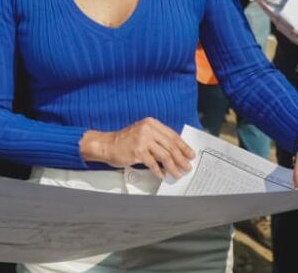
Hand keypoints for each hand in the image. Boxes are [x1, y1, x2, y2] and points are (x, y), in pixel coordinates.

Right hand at [79, 117, 194, 179]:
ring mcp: (142, 140)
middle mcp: (148, 129)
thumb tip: (176, 152)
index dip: (184, 146)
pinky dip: (158, 171)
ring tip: (177, 174)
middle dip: (181, 158)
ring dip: (173, 167)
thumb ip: (158, 139)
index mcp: (151, 123)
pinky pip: (153, 163)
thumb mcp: (143, 134)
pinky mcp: (137, 151)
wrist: (106, 145)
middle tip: (187, 167)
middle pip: (171, 146)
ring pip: (164, 155)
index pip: (172, 135)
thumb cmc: (125, 141)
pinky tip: (162, 175)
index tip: (190, 155)